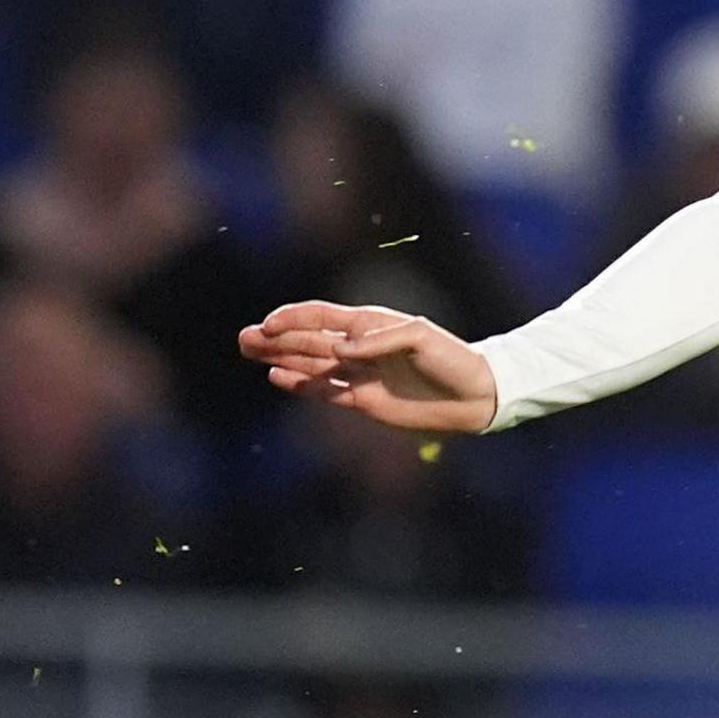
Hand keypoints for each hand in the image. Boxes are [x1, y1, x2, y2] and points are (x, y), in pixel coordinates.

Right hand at [237, 300, 497, 433]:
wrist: (475, 395)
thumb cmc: (452, 359)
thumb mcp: (421, 338)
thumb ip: (378, 341)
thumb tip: (338, 350)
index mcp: (372, 325)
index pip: (323, 317)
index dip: (294, 319)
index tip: (268, 324)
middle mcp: (361, 347)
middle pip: (309, 340)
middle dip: (275, 337)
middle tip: (243, 338)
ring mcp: (360, 374)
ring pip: (310, 364)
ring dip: (280, 358)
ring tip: (250, 352)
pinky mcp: (364, 400)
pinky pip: (325, 390)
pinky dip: (301, 383)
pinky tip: (276, 377)